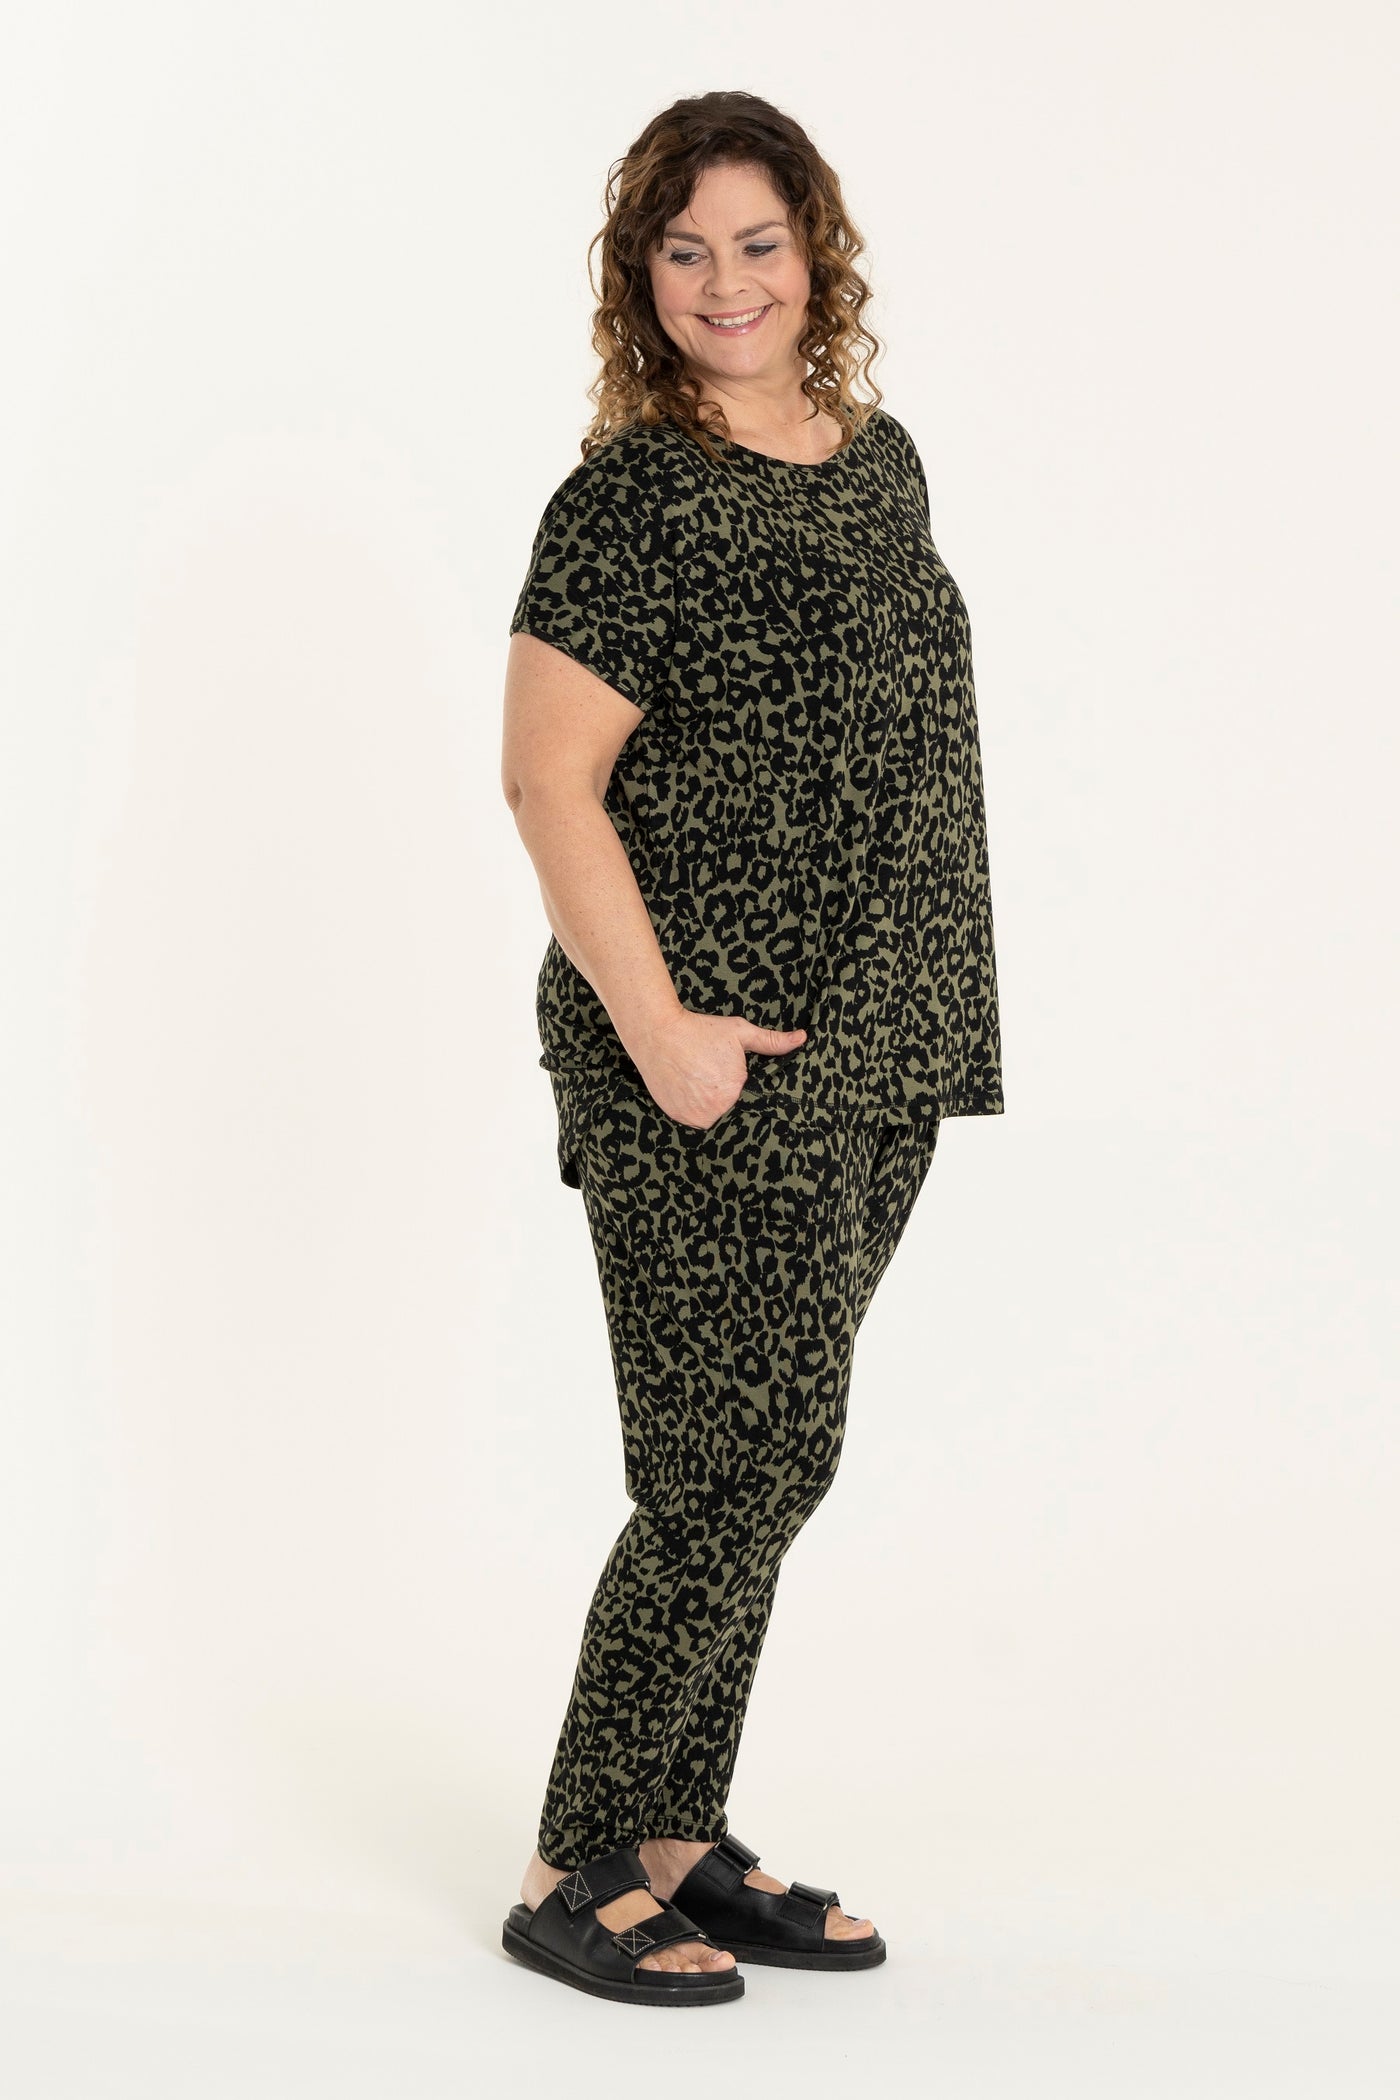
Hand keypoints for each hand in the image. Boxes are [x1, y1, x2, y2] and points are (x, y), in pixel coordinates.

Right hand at [629, 1009, 807, 1128]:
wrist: (657, 1033)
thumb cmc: (700, 1030)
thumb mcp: (739, 1032)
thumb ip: (771, 1041)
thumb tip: (802, 1038)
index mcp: (735, 1090)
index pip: (748, 1097)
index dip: (740, 1086)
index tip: (727, 1074)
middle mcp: (716, 1109)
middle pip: (729, 1108)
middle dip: (724, 1094)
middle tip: (709, 1073)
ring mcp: (694, 1116)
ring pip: (712, 1115)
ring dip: (709, 1103)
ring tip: (699, 1080)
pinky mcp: (678, 1116)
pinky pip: (692, 1118)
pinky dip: (692, 1107)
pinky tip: (688, 1088)